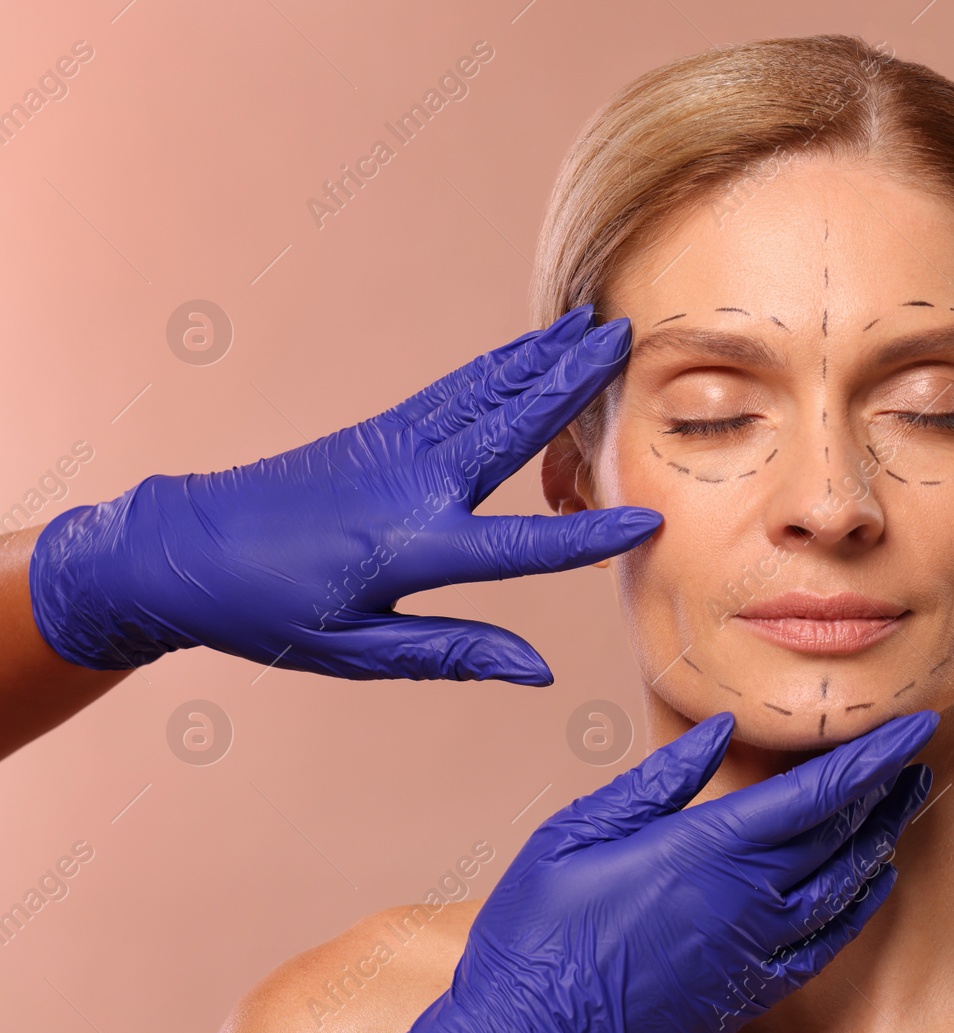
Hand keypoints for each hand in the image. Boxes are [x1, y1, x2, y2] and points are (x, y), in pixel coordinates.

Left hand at [27, 304, 654, 682]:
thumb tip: (538, 671)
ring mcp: (397, 448)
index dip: (590, 537)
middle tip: (625, 337)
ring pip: (487, 392)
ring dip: (543, 356)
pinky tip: (528, 349)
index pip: (523, 545)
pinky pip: (456, 391)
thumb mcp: (357, 652)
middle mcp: (415, 485)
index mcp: (413, 547)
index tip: (650, 521)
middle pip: (512, 427)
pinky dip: (501, 365)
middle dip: (573, 381)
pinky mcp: (381, 432)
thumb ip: (453, 652)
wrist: (184, 549)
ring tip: (591, 322)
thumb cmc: (268, 612)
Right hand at [371, 709, 938, 1032]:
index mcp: (704, 850)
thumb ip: (656, 780)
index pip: (816, 793)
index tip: (913, 725)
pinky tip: (875, 880)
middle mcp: (746, 899)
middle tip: (917, 752)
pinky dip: (860, 906)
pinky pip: (828, 942)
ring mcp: (755, 949)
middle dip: (887, 787)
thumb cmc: (539, 936)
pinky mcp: (751, 990)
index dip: (872, 756)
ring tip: (908, 800)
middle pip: (842, 833)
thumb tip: (718, 731)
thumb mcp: (577, 834)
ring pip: (845, 885)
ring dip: (883, 838)